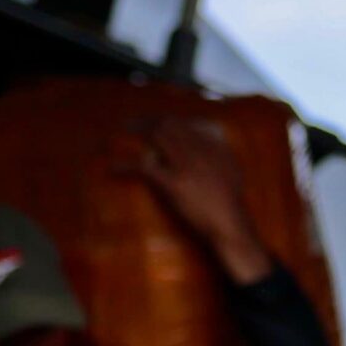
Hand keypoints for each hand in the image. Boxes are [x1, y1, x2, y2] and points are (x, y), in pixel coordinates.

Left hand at [132, 119, 273, 283]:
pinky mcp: (174, 183)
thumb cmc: (230, 203)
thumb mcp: (232, 171)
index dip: (166, 120)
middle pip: (169, 125)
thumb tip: (207, 139)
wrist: (230, 225)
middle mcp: (200, 151)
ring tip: (122, 130)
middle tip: (132, 122)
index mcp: (214, 147)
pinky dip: (126, 166)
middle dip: (147, 120)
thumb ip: (219, 152)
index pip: (186, 123)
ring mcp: (186, 166)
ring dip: (137, 131)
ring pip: (156, 137)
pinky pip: (144, 168)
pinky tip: (113, 168)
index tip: (154, 122)